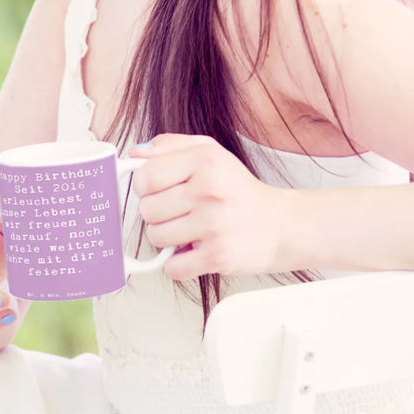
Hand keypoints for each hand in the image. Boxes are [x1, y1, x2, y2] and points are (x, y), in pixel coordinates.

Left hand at [129, 135, 290, 279]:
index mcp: (205, 160)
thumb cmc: (238, 189)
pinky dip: (178, 263)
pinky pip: (172, 267)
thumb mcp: (208, 152)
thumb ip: (169, 146)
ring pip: (156, 237)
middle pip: (147, 209)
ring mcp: (214, 225)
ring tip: (190, 228)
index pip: (145, 176)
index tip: (158, 189)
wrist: (279, 225)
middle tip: (180, 210)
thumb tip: (134, 154)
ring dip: (168, 238)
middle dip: (158, 213)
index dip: (145, 186)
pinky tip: (195, 249)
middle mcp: (210, 190)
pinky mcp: (218, 256)